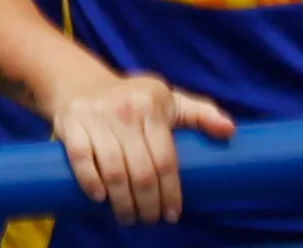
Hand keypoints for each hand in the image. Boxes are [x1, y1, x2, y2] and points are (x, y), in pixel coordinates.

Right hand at [42, 71, 232, 225]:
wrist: (80, 82)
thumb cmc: (132, 98)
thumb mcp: (168, 99)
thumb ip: (200, 113)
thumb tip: (231, 130)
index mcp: (153, 105)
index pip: (166, 159)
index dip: (171, 192)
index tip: (173, 214)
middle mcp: (125, 110)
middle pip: (142, 171)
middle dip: (148, 204)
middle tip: (150, 221)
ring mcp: (96, 117)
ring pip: (114, 170)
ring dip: (123, 202)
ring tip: (129, 218)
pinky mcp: (71, 123)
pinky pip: (82, 159)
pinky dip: (91, 181)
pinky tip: (100, 198)